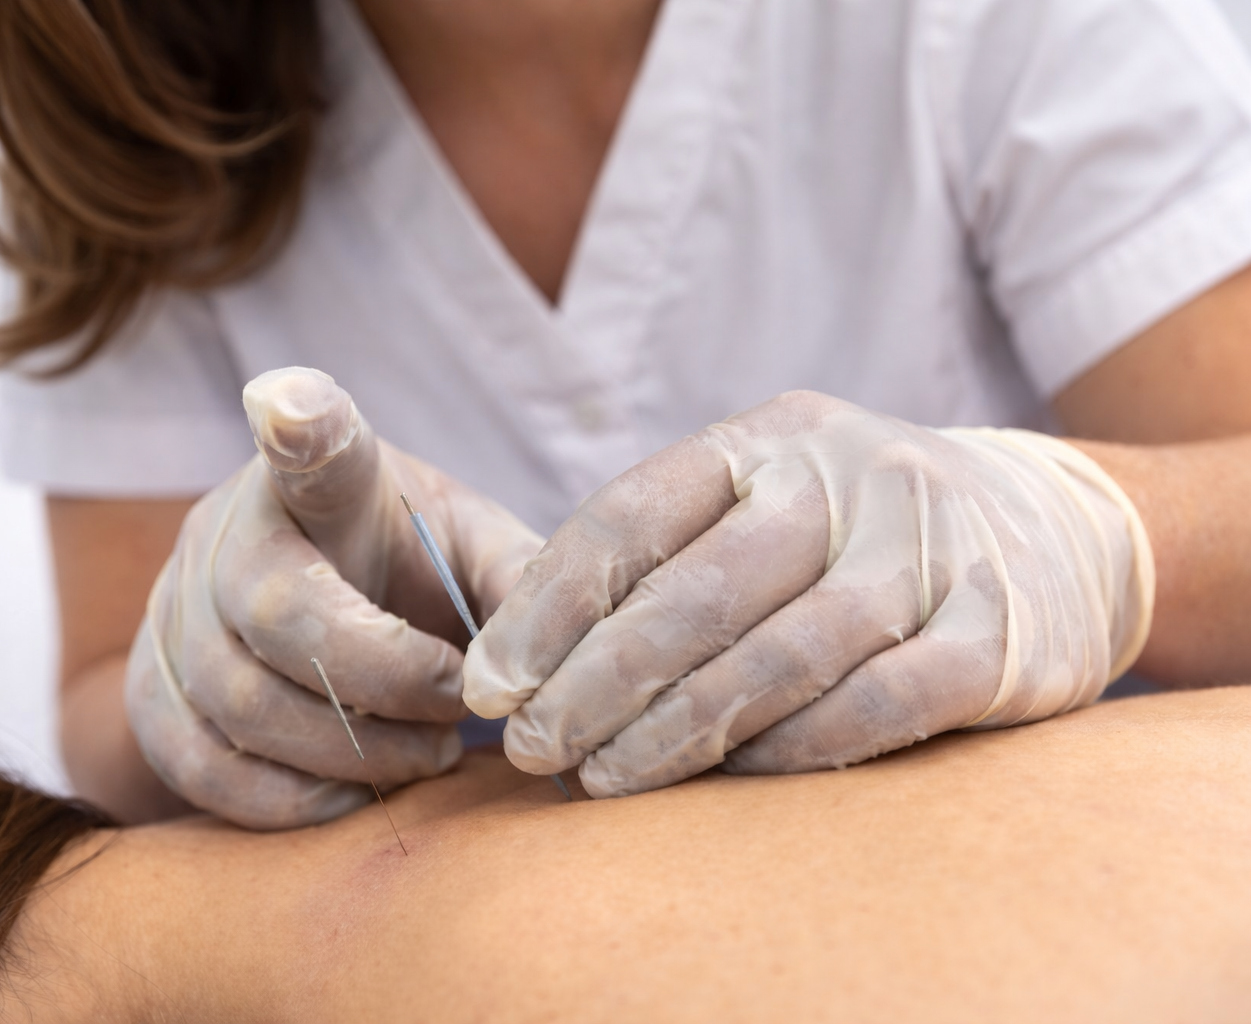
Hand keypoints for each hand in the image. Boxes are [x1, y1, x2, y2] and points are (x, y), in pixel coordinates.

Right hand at [126, 368, 542, 827]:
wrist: (319, 611)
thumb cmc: (411, 572)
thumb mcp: (474, 554)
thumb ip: (524, 583)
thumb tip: (574, 645)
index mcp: (322, 482)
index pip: (310, 446)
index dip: (298, 425)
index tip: (288, 402)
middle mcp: (228, 531)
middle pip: (281, 614)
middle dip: (385, 689)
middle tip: (453, 720)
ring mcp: (174, 609)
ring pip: (238, 702)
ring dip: (349, 755)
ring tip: (421, 758)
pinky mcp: (148, 689)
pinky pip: (194, 764)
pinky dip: (282, 801)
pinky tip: (348, 799)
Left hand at [464, 391, 1153, 797]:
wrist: (1059, 530)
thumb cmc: (864, 533)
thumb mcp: (770, 504)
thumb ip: (669, 560)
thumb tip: (526, 659)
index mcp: (770, 439)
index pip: (632, 514)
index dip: (548, 606)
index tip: (490, 684)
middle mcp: (849, 477)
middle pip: (696, 590)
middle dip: (594, 681)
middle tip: (529, 749)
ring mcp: (929, 550)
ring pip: (777, 653)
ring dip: (675, 729)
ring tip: (600, 778)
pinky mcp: (997, 632)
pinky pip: (874, 703)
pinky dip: (790, 748)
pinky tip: (726, 779)